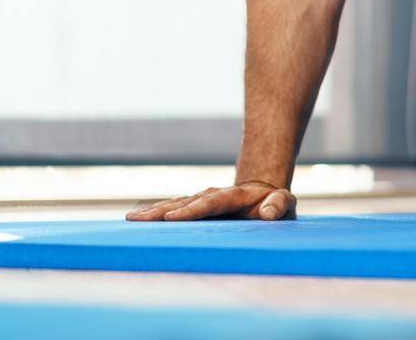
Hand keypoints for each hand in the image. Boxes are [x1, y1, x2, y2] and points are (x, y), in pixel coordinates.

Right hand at [125, 180, 295, 221]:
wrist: (264, 195)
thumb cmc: (275, 204)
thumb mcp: (284, 203)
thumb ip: (279, 205)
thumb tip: (268, 213)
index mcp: (233, 196)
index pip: (210, 203)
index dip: (192, 210)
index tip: (172, 218)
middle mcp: (212, 196)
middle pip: (184, 203)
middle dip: (161, 211)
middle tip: (137, 218)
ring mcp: (200, 201)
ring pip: (174, 205)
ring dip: (153, 212)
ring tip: (131, 218)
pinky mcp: (194, 209)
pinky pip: (172, 210)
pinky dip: (155, 214)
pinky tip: (135, 220)